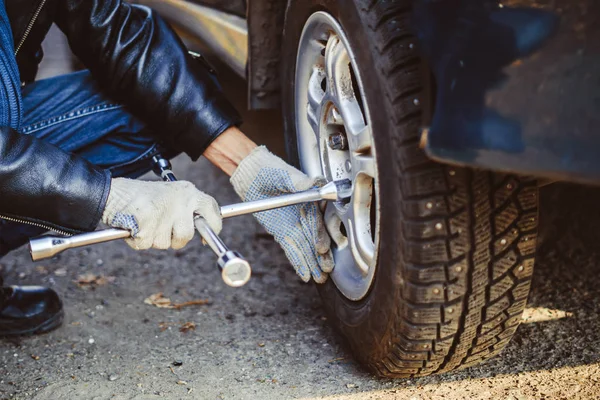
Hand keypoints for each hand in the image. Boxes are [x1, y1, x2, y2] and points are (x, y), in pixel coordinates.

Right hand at [102, 178, 220, 249]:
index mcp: (188, 192)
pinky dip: (137, 240)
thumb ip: (187, 211)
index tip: (206, 240)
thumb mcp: (170, 196)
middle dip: (174, 239)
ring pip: (164, 243)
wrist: (111, 192)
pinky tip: (134, 225)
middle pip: (186, 236)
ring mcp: (163, 211)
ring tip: (145, 221)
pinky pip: (145, 244)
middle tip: (161, 228)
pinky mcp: (146, 222)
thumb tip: (206, 233)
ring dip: (153, 239)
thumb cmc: (141, 198)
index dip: (213, 227)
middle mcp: (179, 200)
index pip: (212, 209)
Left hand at [230, 146, 333, 282]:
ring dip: (313, 263)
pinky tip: (305, 274)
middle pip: (317, 237)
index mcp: (312, 199)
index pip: (320, 220)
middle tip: (326, 268)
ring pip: (306, 247)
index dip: (322, 234)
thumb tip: (317, 184)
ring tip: (319, 277)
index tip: (323, 247)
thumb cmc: (271, 170)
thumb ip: (301, 182)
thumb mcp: (286, 174)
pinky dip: (298, 262)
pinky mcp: (283, 232)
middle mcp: (306, 214)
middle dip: (322, 254)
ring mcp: (295, 225)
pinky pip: (292, 249)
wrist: (252, 175)